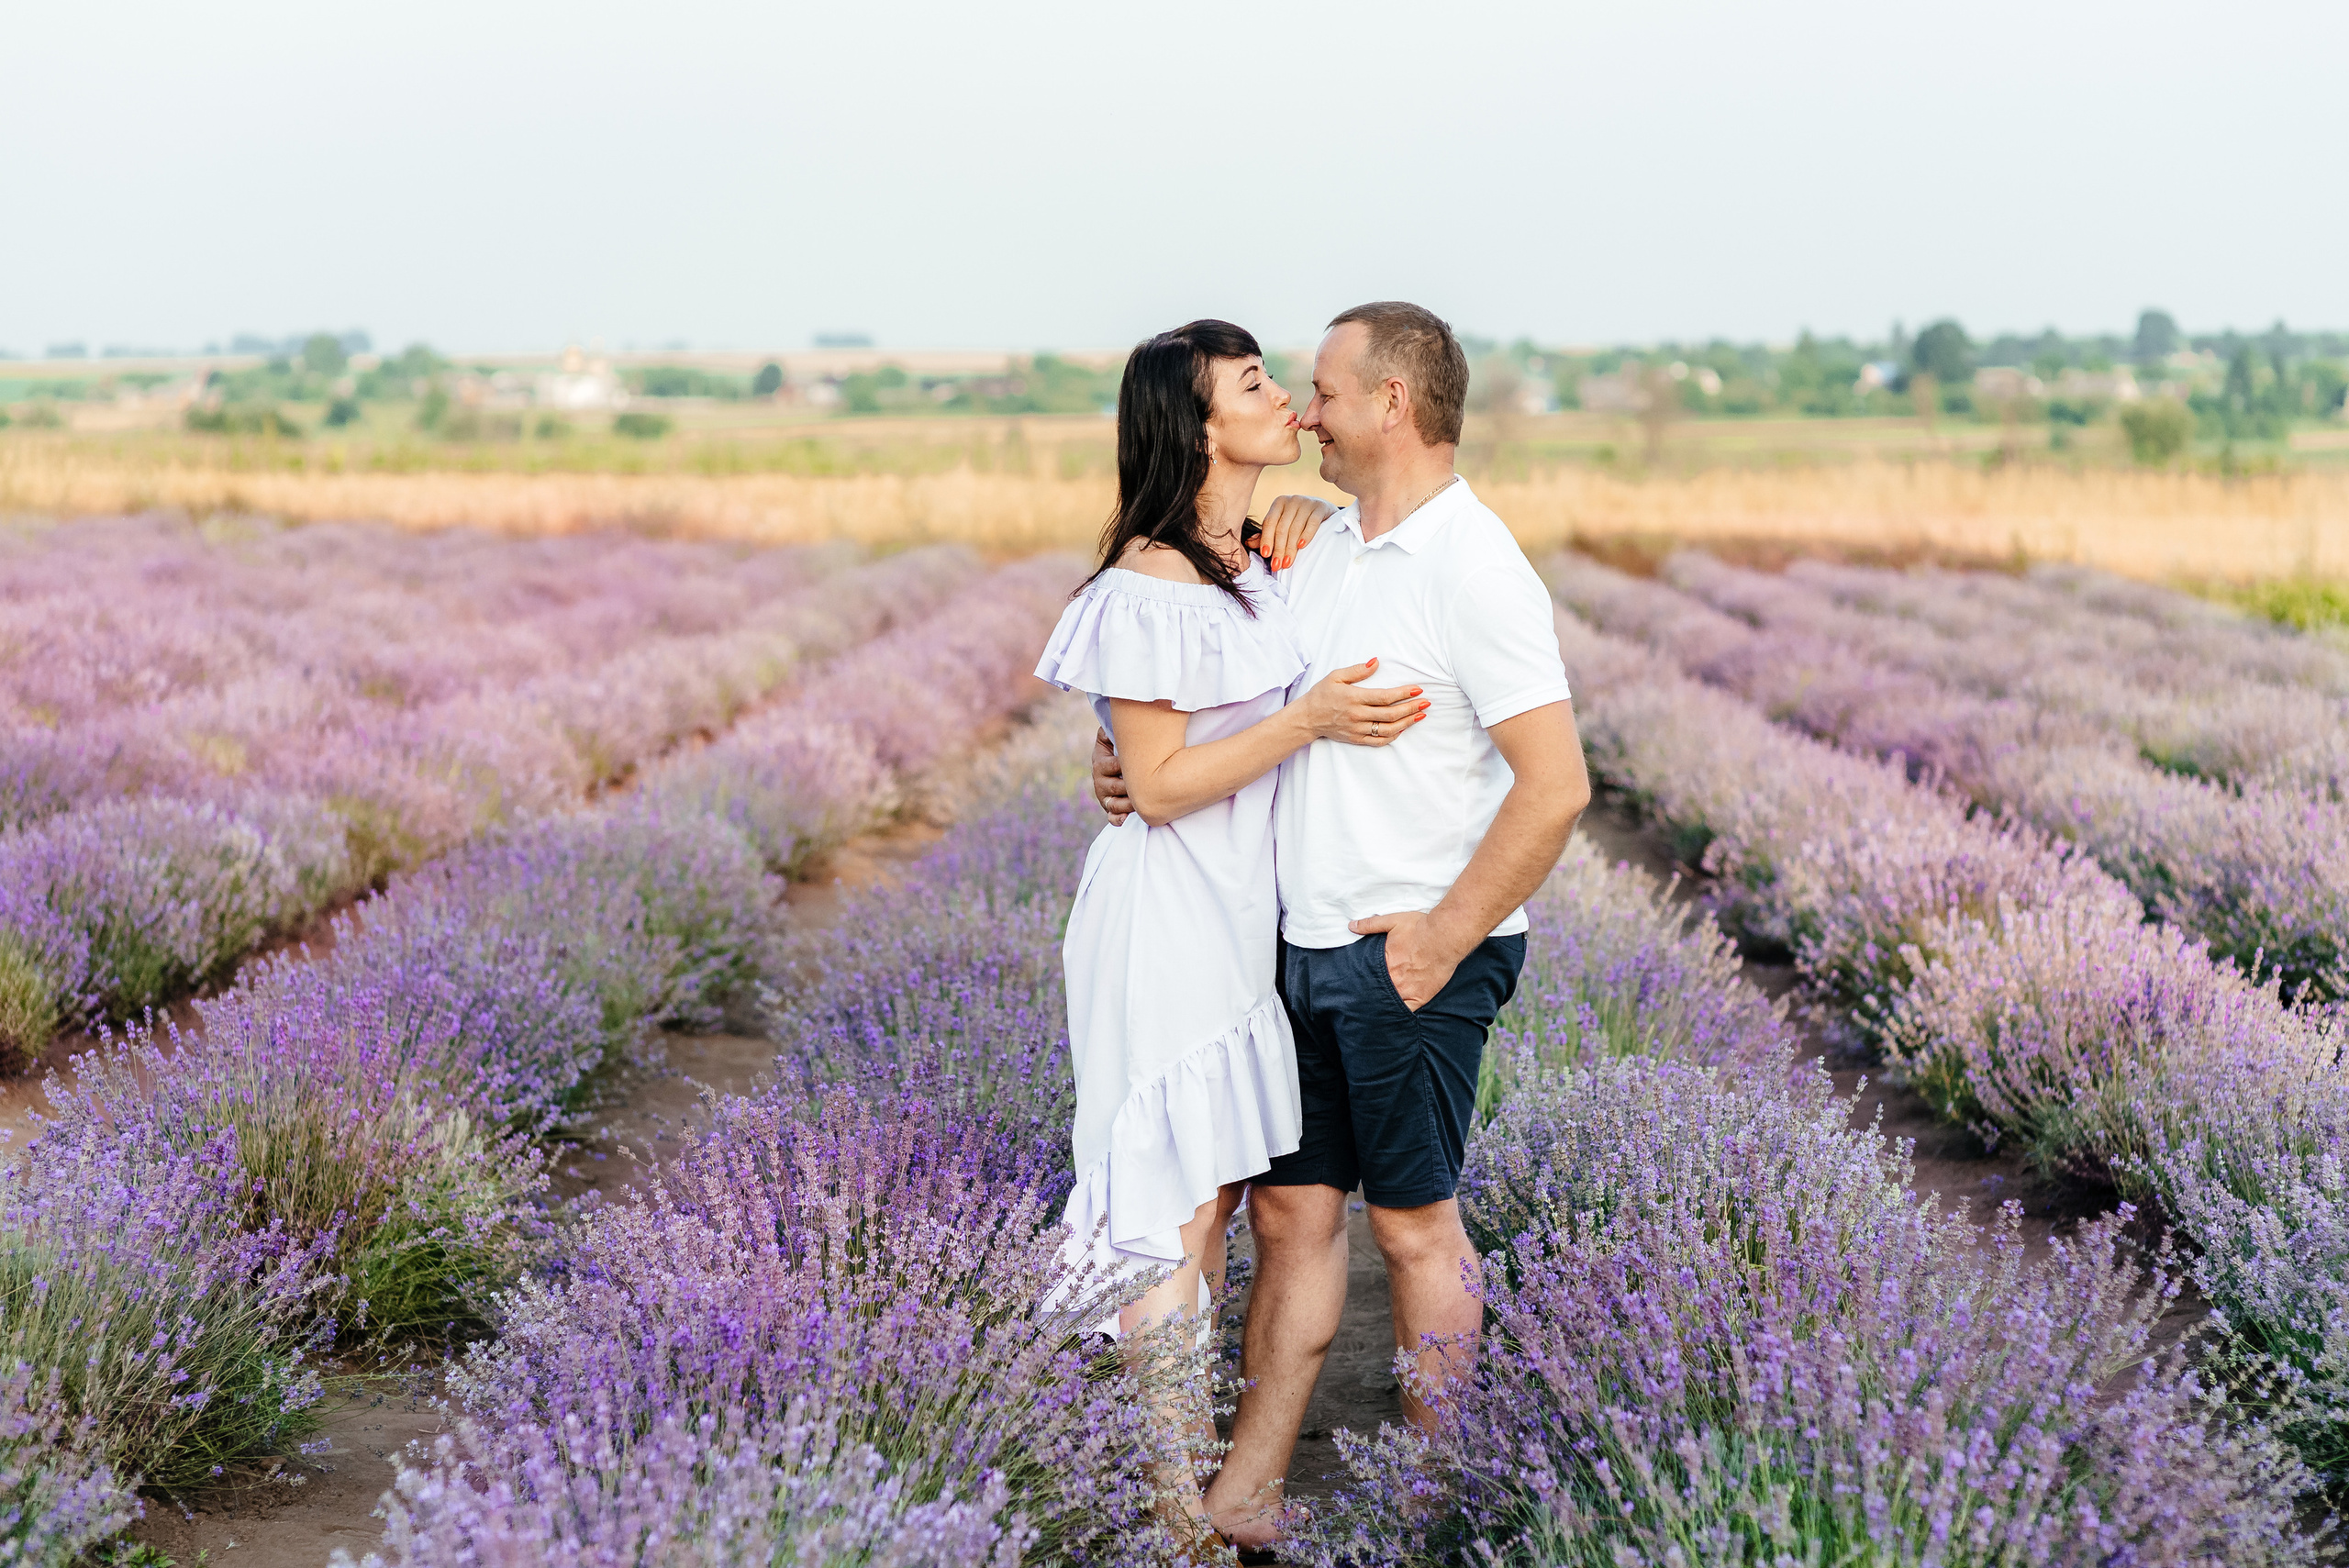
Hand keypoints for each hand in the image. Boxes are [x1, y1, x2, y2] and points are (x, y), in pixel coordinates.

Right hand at [1092, 728, 1132, 824]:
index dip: (1119, 765)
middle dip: (1128, 787)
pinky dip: (1118, 819)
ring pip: (1113, 804)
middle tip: (1145, 785)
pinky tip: (1127, 818)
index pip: (1107, 765)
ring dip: (1127, 804)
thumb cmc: (1120, 748)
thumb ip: (1110, 730)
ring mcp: (1105, 797)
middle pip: (1112, 787)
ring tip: (1141, 804)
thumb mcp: (1111, 737)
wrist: (1118, 765)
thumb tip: (1113, 723)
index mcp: (1100, 763)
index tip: (1132, 764)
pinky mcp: (1110, 809)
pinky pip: (1111, 817)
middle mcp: (1100, 781)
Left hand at [1255, 494, 1334, 570]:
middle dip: (1279, 549)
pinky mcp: (1320, 507)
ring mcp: (1307, 502)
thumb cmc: (1298, 521)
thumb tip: (1248, 543)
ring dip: (1290, 548)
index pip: (1270, 522)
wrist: (1324, 512)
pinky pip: (1312, 523)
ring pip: (1295, 528)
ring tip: (1287, 563)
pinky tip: (1301, 546)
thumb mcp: (1282, 525)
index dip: (1266, 539)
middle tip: (1277, 565)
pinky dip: (1306, 535)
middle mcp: (1292, 500)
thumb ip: (1266, 535)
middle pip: (1282, 528)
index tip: (1265, 555)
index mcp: (1279, 503)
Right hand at [1293, 657, 1429, 746]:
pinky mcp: (1356, 739)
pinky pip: (1379, 741)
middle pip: (1391, 714)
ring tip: (1420, 715)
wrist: (1307, 718)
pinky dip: (1393, 736)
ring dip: (1407, 723)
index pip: (1385, 697)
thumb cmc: (1321, 694)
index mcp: (1354, 698)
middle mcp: (1357, 715)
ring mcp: (1357, 729)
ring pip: (1388, 729)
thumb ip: (1357, 670)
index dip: (1403, 694)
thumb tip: (1376, 662)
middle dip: (1411, 708)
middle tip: (1426, 702)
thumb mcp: (1336, 676)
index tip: (1417, 689)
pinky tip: (1403, 728)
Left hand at [1348, 910, 1459, 1011]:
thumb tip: (1351, 926)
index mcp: (1384, 963)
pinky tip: (1395, 1013)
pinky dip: (1401, 1012)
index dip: (1364, 979)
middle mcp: (1393, 979)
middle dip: (1373, 993)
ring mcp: (1407, 990)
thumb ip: (1370, 925)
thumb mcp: (1392, 921)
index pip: (1368, 976)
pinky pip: (1407, 1010)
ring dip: (1385, 1003)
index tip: (1359, 982)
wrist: (1444, 937)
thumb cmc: (1420, 928)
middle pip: (1378, 991)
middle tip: (1365, 998)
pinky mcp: (1421, 997)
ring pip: (1390, 1002)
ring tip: (1379, 1006)